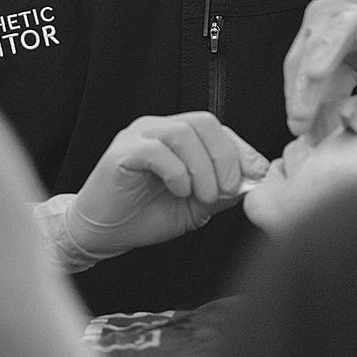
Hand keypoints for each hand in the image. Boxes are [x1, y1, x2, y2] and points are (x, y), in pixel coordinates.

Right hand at [66, 112, 269, 259]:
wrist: (102, 234)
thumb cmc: (144, 217)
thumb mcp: (194, 207)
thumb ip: (221, 192)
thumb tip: (253, 181)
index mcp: (176, 137)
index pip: (215, 129)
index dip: (239, 150)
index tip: (254, 176)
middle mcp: (157, 129)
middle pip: (202, 122)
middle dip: (224, 157)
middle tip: (227, 190)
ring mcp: (138, 137)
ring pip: (182, 133)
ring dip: (201, 167)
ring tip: (202, 196)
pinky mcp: (122, 152)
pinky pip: (156, 150)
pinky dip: (176, 172)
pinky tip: (178, 192)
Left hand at [284, 0, 356, 138]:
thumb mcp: (355, 63)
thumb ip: (337, 88)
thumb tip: (321, 128)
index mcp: (318, 32)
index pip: (296, 68)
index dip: (294, 99)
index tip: (297, 128)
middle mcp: (332, 17)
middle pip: (309, 54)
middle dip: (303, 89)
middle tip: (302, 119)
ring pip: (336, 31)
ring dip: (325, 54)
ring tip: (317, 78)